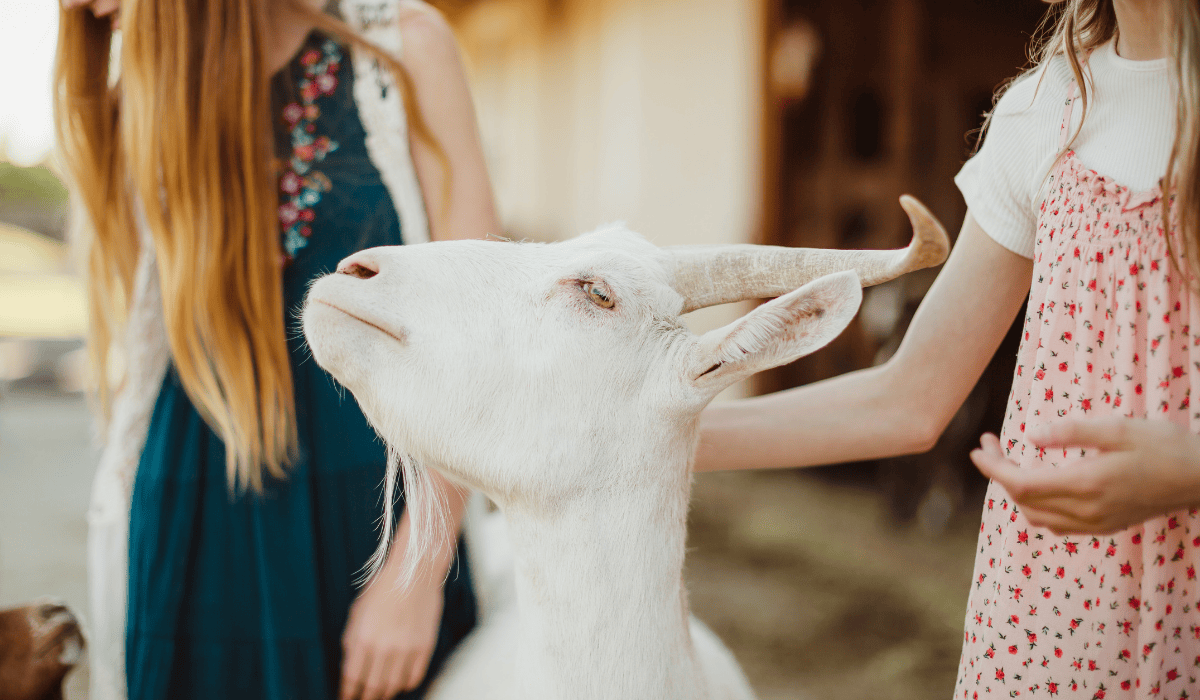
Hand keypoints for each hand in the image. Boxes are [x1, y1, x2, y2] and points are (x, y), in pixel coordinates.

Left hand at [339, 572, 443, 699]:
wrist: (413, 573)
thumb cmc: (384, 588)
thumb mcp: (357, 612)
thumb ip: (351, 641)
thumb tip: (349, 664)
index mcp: (363, 638)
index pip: (352, 678)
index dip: (347, 693)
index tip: (346, 698)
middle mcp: (384, 647)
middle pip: (372, 687)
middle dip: (365, 698)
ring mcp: (406, 649)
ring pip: (393, 686)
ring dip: (384, 694)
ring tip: (380, 694)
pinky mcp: (425, 647)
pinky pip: (414, 677)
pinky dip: (405, 685)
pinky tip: (400, 682)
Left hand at [970, 418, 1199, 533]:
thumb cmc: (1165, 446)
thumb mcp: (1119, 428)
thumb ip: (1072, 432)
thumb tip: (1031, 436)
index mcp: (1087, 484)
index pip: (1021, 483)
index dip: (993, 467)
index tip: (977, 447)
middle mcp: (1088, 511)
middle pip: (1024, 500)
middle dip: (999, 473)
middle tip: (990, 444)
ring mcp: (1097, 523)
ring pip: (1037, 516)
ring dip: (1015, 491)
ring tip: (1008, 461)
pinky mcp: (1106, 526)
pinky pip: (1057, 524)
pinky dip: (1037, 505)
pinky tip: (1038, 483)